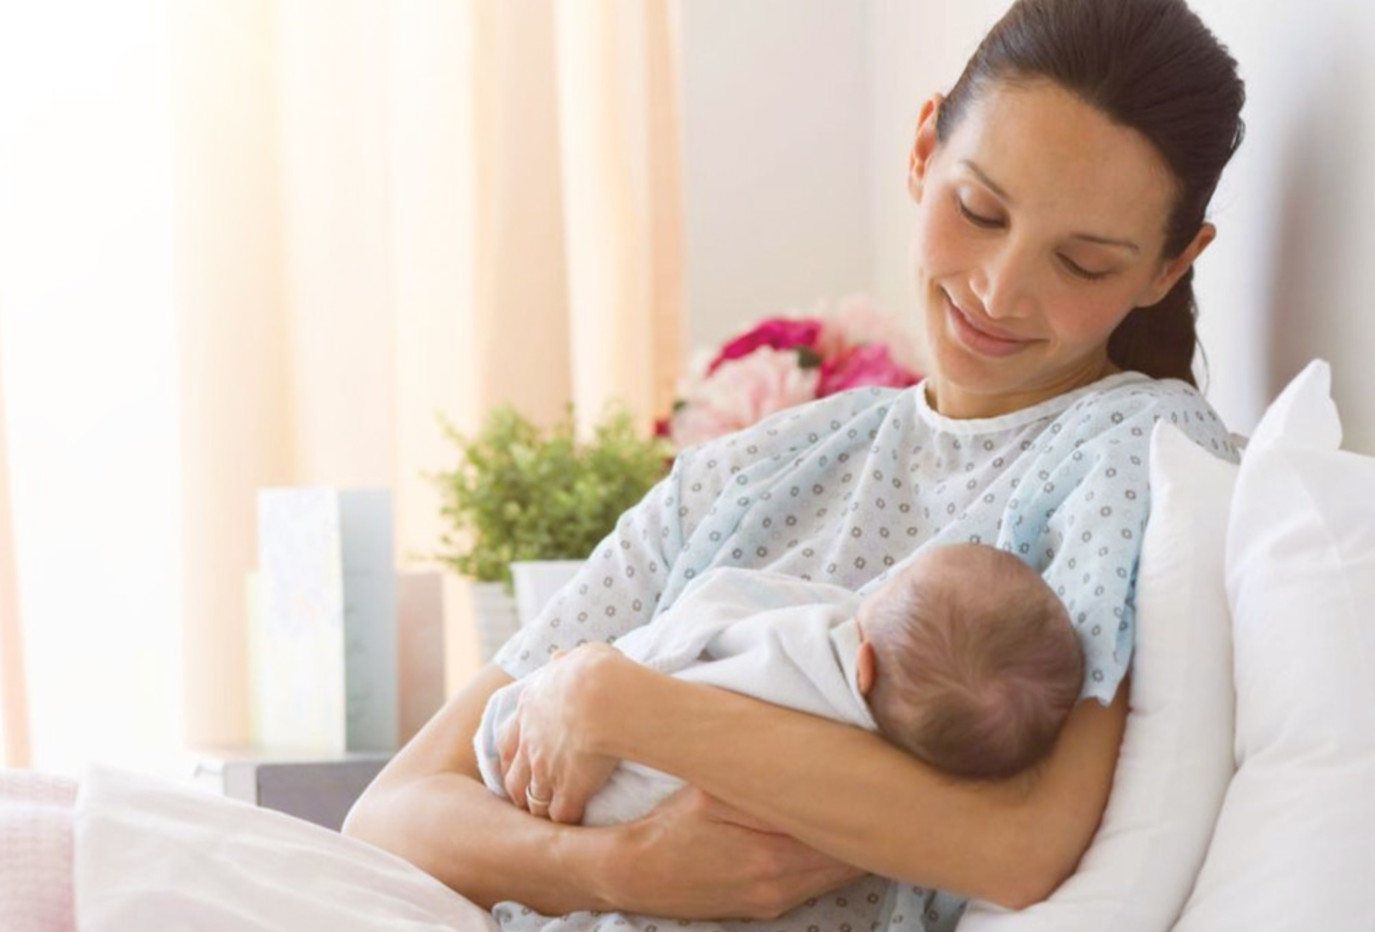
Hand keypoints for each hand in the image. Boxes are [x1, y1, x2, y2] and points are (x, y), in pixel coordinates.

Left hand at [499, 643, 623, 823]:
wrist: (603, 696)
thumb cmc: (594, 671)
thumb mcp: (578, 656)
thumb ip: (565, 661)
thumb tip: (560, 659)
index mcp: (530, 708)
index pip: (509, 740)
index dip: (511, 756)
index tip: (515, 765)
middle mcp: (530, 742)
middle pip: (514, 776)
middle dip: (518, 790)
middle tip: (525, 800)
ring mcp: (546, 769)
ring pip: (532, 799)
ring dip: (538, 810)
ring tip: (546, 819)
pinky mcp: (568, 790)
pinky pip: (560, 815)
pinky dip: (565, 822)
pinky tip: (572, 826)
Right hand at [607, 786, 864, 919]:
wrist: (637, 874)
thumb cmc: (671, 826)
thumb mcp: (712, 793)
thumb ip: (763, 785)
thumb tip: (816, 773)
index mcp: (772, 854)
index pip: (842, 834)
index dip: (866, 807)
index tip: (883, 781)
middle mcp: (782, 885)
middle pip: (849, 858)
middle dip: (868, 826)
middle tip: (885, 790)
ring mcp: (777, 900)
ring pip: (838, 873)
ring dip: (853, 844)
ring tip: (865, 808)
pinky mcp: (769, 907)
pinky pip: (818, 884)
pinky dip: (831, 860)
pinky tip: (832, 836)